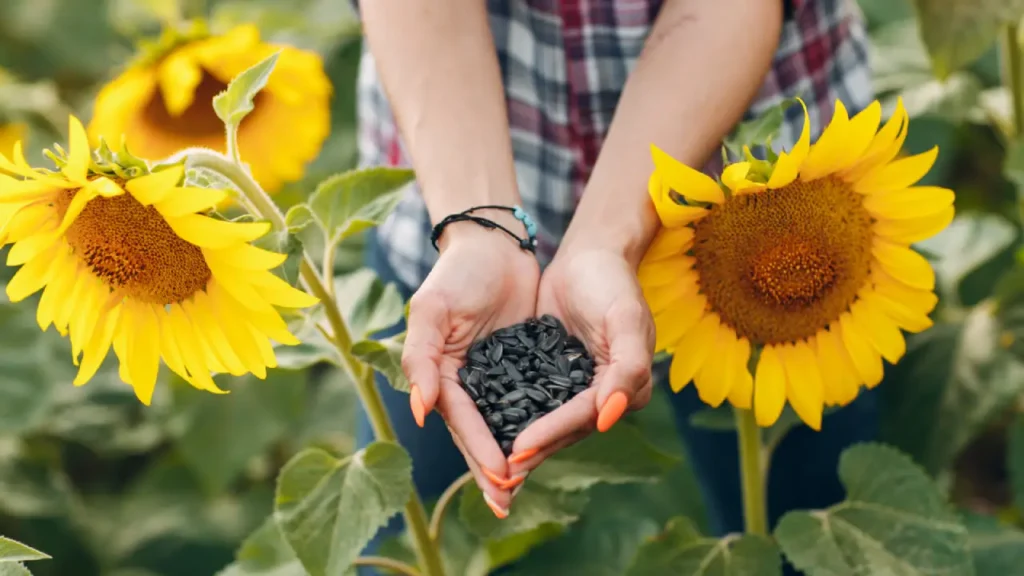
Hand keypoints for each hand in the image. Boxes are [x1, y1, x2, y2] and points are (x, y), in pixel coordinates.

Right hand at [402, 218, 539, 516]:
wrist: (495, 244)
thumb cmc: (458, 273)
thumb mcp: (432, 310)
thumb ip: (421, 358)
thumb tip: (421, 412)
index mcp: (442, 374)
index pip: (462, 419)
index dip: (478, 449)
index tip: (499, 478)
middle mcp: (468, 382)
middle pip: (481, 432)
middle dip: (492, 469)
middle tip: (508, 504)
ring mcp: (497, 376)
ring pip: (506, 425)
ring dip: (515, 457)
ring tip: (522, 492)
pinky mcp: (526, 365)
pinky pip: (532, 401)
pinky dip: (539, 426)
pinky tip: (554, 448)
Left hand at [507, 248, 654, 478]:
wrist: (590, 253)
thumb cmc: (611, 281)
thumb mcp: (625, 318)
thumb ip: (627, 368)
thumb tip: (610, 417)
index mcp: (626, 386)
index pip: (583, 416)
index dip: (551, 433)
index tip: (518, 449)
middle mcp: (603, 394)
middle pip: (564, 428)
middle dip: (532, 451)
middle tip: (497, 476)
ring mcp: (576, 385)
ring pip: (545, 420)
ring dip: (519, 442)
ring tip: (488, 465)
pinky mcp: (552, 373)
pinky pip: (530, 399)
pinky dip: (510, 415)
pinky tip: (483, 429)